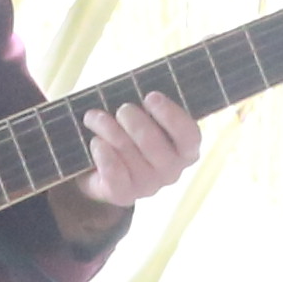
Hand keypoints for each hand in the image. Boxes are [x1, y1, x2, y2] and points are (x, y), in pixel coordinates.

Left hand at [72, 93, 200, 215]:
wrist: (101, 166)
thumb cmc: (129, 132)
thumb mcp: (143, 116)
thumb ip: (147, 105)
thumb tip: (137, 86)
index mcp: (185, 150)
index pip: (189, 136)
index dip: (171, 116)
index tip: (150, 96)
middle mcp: (172, 172)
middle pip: (154, 144)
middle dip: (134, 122)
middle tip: (122, 108)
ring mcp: (148, 186)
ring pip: (130, 155)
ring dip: (109, 130)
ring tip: (94, 116)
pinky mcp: (124, 195)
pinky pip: (115, 176)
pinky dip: (104, 155)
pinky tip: (96, 142)